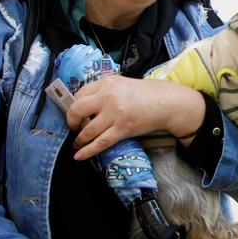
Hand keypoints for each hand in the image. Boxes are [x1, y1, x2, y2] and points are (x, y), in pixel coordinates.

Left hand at [66, 76, 204, 159]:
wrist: (166, 102)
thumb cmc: (144, 94)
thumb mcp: (121, 84)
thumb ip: (103, 92)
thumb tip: (84, 106)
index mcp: (106, 83)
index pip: (79, 94)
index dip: (74, 107)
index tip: (75, 115)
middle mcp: (108, 96)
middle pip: (77, 110)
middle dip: (71, 122)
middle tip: (74, 128)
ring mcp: (115, 113)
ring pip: (88, 130)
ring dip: (79, 139)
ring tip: (77, 143)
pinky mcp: (123, 128)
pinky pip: (100, 142)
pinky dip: (87, 151)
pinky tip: (78, 155)